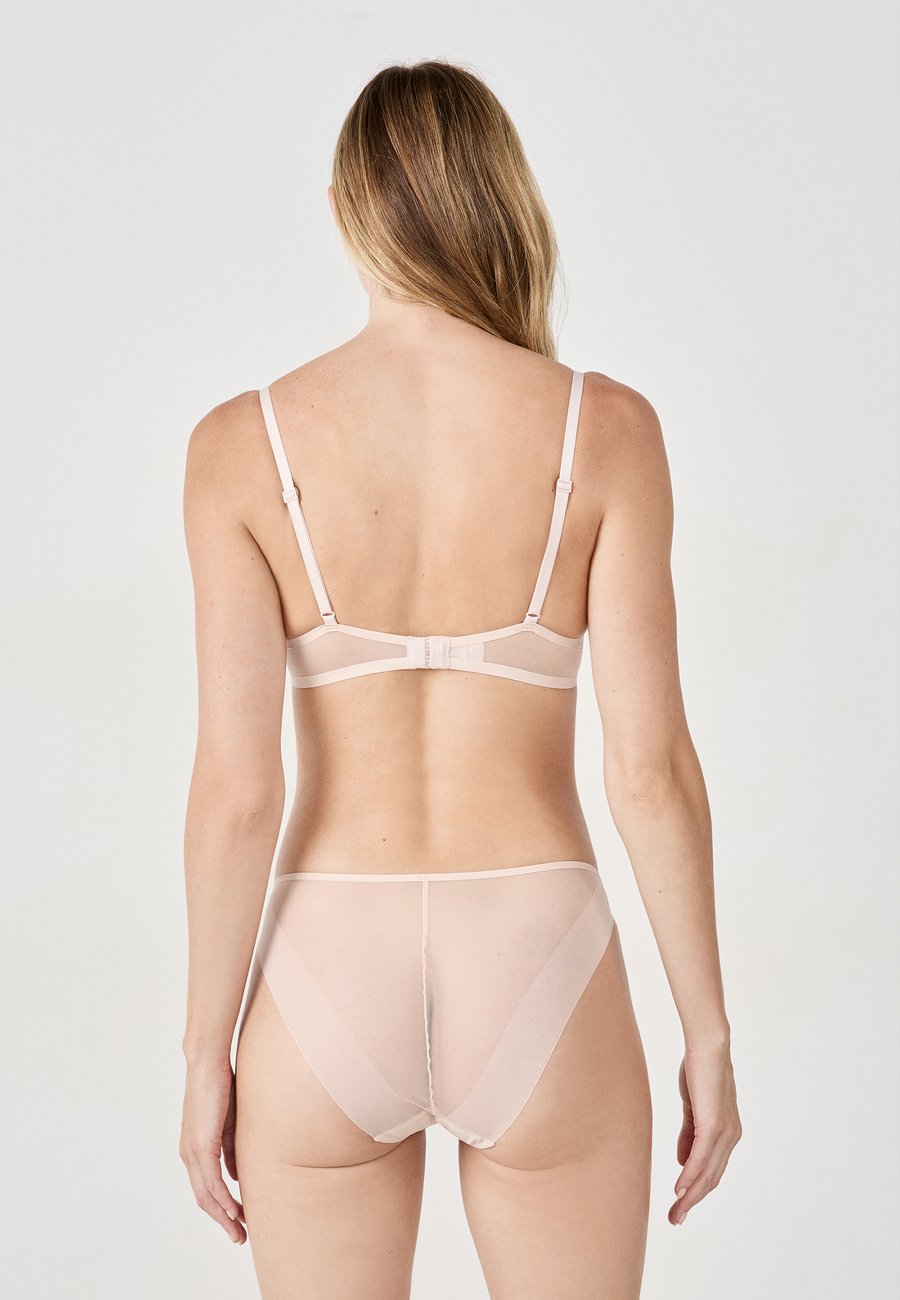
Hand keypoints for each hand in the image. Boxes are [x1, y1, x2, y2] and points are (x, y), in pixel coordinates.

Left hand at [179, 1059, 246, 1243]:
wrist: (208, 1063)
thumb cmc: (221, 1087)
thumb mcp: (228, 1125)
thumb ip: (231, 1150)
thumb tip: (236, 1175)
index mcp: (194, 1150)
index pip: (206, 1188)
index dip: (220, 1208)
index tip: (237, 1221)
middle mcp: (189, 1155)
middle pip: (203, 1199)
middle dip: (222, 1220)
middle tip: (239, 1236)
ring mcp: (193, 1152)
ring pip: (206, 1195)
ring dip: (224, 1216)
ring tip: (239, 1230)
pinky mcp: (201, 1145)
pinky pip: (211, 1181)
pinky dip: (222, 1199)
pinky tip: (233, 1210)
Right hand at [670, 1041, 741, 1225]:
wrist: (708, 1047)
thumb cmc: (700, 1070)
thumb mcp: (692, 1107)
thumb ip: (689, 1134)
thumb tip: (683, 1162)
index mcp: (726, 1133)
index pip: (711, 1169)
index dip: (696, 1189)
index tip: (680, 1204)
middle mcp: (730, 1137)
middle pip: (710, 1178)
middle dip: (692, 1200)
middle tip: (675, 1219)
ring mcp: (724, 1132)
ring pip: (707, 1173)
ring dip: (690, 1195)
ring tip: (675, 1212)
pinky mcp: (714, 1125)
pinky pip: (701, 1157)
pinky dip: (690, 1175)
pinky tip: (679, 1189)